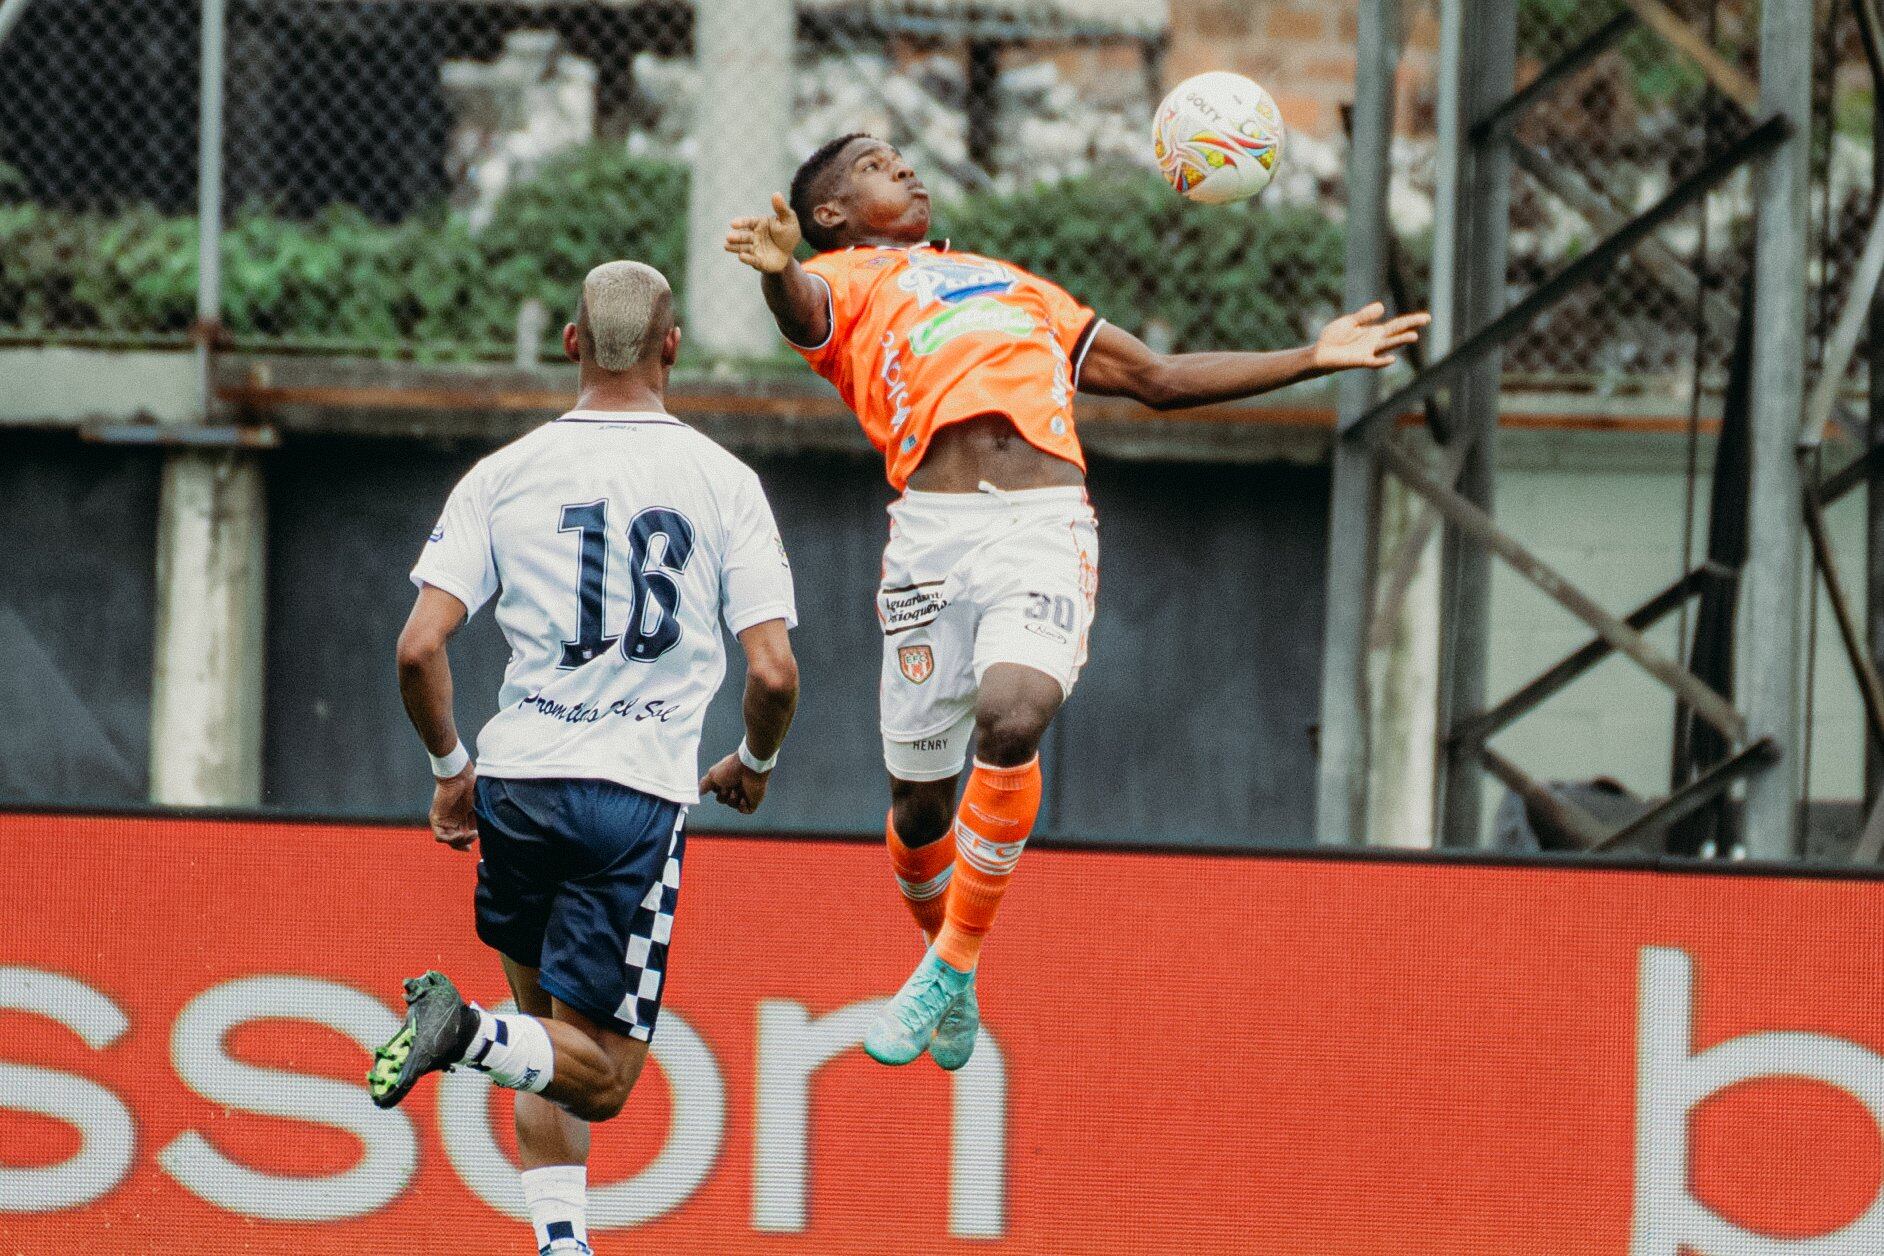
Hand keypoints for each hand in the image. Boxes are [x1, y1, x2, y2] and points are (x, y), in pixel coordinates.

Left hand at [430, 764, 477, 850]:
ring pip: (448, 840)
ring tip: (470, 834)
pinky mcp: (436, 818)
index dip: (465, 844)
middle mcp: (450, 820)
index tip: (472, 848)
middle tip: (474, 838)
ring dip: (460, 841)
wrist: (461, 776)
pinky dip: (450, 839)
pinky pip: (440, 836)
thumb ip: (478, 820)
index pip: (460, 836)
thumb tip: (483, 834)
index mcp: (459, 817)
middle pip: (454, 841)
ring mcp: (442, 819)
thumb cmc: (471, 786)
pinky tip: (460, 834)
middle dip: (464, 844)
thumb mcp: (477, 807)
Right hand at [699, 752, 770, 813]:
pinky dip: (742, 807)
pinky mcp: (754, 800)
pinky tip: (743, 799)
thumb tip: (699, 792)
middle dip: (723, 795)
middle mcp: (736, 786)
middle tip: (729, 787)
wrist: (750, 767)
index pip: (718, 792)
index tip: (719, 784)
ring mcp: (745, 793)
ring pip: (733, 805)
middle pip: (723, 800)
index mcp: (727, 780)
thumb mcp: (713, 775)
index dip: (717, 790)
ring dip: (732, 799)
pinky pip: (746, 810)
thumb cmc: (731, 768)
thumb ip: (705, 784)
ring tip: (736, 790)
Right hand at [723, 193, 800, 274]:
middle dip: (736, 237)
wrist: (789, 252)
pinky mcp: (758, 261)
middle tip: (729, 237)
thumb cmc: (788, 233)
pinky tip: (741, 257)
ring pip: (744, 248)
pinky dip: (747, 259)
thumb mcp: (788, 220)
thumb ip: (781, 209)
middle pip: (744, 236)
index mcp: (760, 224)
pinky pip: (752, 260)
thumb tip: (776, 194)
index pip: (749, 222)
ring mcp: (755, 249)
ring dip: (735, 247)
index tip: (733, 223)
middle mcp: (754, 236)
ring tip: (726, 246)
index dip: (741, 223)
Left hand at [1311, 302, 1430, 371]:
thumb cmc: (1333, 338)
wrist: (1320, 353)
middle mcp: (1374, 342)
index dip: (1410, 321)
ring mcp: (1368, 352)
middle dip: (1410, 326)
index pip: (1396, 325)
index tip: (1426, 318)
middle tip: (1427, 320)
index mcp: (1374, 332)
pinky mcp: (1359, 361)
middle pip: (1396, 333)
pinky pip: (1373, 362)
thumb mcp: (1349, 322)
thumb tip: (1382, 306)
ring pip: (1388, 346)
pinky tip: (1392, 359)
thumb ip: (1365, 315)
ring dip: (1400, 341)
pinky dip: (1382, 362)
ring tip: (1414, 336)